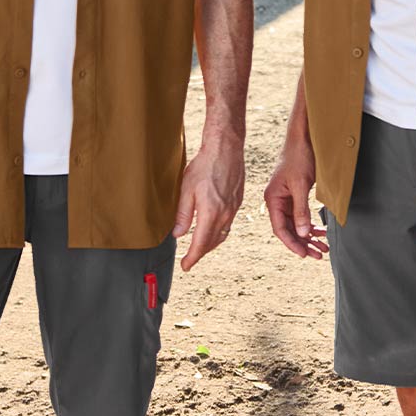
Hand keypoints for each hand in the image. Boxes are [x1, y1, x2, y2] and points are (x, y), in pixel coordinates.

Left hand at [173, 131, 243, 271]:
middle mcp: (224, 214)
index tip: (185, 266)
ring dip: (210, 245)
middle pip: (212, 243)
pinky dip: (219, 233)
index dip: (192, 257)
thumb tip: (178, 234)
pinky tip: (212, 229)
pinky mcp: (237, 202)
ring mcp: (233, 209)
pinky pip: (228, 225)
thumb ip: (183, 214)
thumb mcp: (186, 189)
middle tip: (190, 260)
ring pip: (222, 235)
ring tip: (200, 248)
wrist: (226, 149)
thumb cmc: (204, 166)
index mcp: (211, 213)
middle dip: (200, 253)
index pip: (200, 243)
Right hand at [264, 139, 328, 259]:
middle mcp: (277, 201)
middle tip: (319, 254)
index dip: (292, 243)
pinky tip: (320, 231)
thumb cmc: (299, 157)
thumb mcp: (301, 185)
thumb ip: (301, 210)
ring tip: (323, 246)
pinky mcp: (295, 195)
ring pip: (297, 224)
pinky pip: (302, 215)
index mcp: (273, 199)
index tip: (304, 254)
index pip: (280, 228)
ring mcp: (286, 199)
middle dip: (304, 243)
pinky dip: (311, 224)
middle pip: (289, 229)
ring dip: (309, 236)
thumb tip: (303, 233)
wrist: (303, 138)